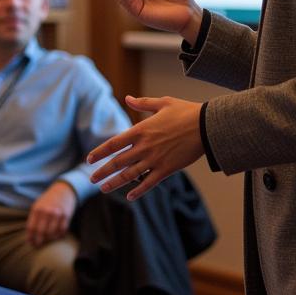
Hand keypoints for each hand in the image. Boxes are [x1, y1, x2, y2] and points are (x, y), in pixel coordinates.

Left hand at [25, 181, 76, 246]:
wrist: (64, 190)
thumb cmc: (48, 200)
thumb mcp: (38, 205)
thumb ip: (34, 217)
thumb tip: (30, 234)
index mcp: (37, 209)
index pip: (31, 227)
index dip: (30, 237)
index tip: (30, 242)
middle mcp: (47, 211)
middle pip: (41, 232)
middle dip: (38, 241)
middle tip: (38, 245)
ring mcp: (57, 214)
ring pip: (52, 233)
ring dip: (49, 239)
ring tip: (47, 240)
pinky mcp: (66, 216)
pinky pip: (62, 231)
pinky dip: (58, 236)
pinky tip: (56, 236)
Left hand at [86, 96, 203, 200]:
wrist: (206, 126)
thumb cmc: (185, 112)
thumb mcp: (163, 102)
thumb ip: (143, 103)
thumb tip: (127, 98)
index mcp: (141, 130)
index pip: (113, 144)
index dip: (99, 153)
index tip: (89, 160)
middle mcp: (144, 146)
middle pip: (117, 162)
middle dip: (102, 172)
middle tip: (91, 179)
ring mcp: (154, 159)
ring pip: (129, 175)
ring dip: (114, 183)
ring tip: (103, 189)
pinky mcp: (166, 170)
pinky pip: (149, 183)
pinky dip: (138, 191)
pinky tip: (130, 196)